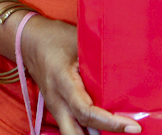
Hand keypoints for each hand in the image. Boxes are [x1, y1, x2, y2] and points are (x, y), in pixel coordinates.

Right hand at [22, 17, 140, 134]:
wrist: (29, 41)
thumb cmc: (55, 37)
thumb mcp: (78, 41)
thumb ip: (96, 57)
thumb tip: (124, 64)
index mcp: (63, 83)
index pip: (86, 112)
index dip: (110, 122)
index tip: (132, 126)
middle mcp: (57, 101)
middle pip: (76, 134)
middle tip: (129, 132)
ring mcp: (54, 107)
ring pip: (71, 134)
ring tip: (118, 129)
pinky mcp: (56, 107)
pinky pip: (71, 127)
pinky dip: (86, 131)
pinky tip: (104, 126)